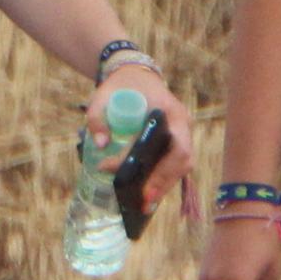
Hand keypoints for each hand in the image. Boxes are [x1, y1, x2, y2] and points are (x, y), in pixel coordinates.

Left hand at [83, 66, 194, 230]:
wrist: (135, 74)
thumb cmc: (120, 85)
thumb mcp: (103, 96)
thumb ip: (97, 118)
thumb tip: (101, 146)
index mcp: (170, 111)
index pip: (177, 146)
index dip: (164, 170)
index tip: (143, 185)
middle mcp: (182, 123)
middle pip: (183, 160)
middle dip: (165, 183)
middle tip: (145, 203)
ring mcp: (182, 132)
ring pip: (182, 164)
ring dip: (165, 185)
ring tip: (145, 205)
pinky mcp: (176, 139)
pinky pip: (175, 162)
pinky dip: (164, 178)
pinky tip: (149, 194)